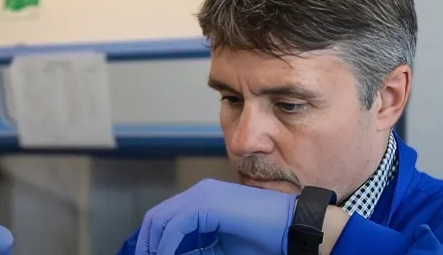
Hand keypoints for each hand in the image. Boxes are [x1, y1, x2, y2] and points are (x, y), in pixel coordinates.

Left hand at [135, 179, 296, 254]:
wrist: (295, 228)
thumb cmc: (265, 239)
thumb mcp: (223, 248)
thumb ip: (199, 250)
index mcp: (203, 199)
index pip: (165, 217)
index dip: (152, 240)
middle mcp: (199, 193)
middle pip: (157, 217)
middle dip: (147, 244)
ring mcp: (203, 195)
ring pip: (162, 221)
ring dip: (154, 247)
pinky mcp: (207, 205)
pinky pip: (175, 227)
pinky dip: (166, 247)